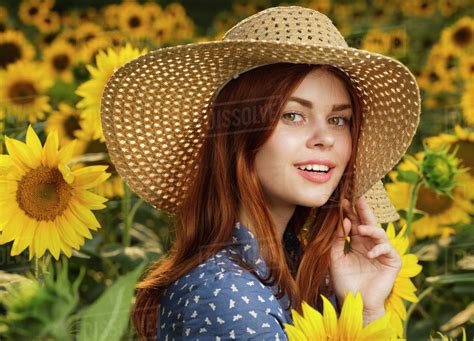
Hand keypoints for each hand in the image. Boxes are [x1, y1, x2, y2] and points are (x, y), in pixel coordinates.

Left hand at [329, 196, 401, 314]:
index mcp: (356, 242)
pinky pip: (388, 250)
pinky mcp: (392, 262)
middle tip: (359, 196)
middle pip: (368, 222)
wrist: (354, 303)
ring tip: (361, 228)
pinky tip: (370, 254)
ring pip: (380, 234)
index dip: (349, 212)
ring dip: (371, 229)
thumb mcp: (335, 258)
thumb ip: (337, 240)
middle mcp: (369, 244)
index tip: (342, 200)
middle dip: (364, 210)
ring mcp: (381, 252)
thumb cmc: (344, 282)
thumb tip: (345, 221)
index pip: (354, 222)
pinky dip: (380, 250)